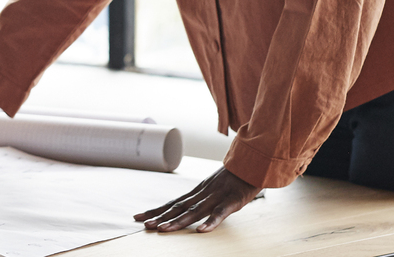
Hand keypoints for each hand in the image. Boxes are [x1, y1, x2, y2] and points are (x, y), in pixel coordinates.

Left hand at [134, 167, 261, 232]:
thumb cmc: (235, 177)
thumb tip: (187, 207)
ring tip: (163, 230)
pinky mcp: (232, 201)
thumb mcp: (215, 186)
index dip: (156, 210)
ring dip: (178, 221)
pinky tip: (201, 231)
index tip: (139, 217)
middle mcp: (203, 193)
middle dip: (161, 216)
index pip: (173, 203)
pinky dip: (210, 222)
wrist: (253, 162)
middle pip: (179, 207)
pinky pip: (220, 213)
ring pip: (194, 211)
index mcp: (198, 191)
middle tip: (145, 225)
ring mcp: (216, 197)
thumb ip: (202, 197)